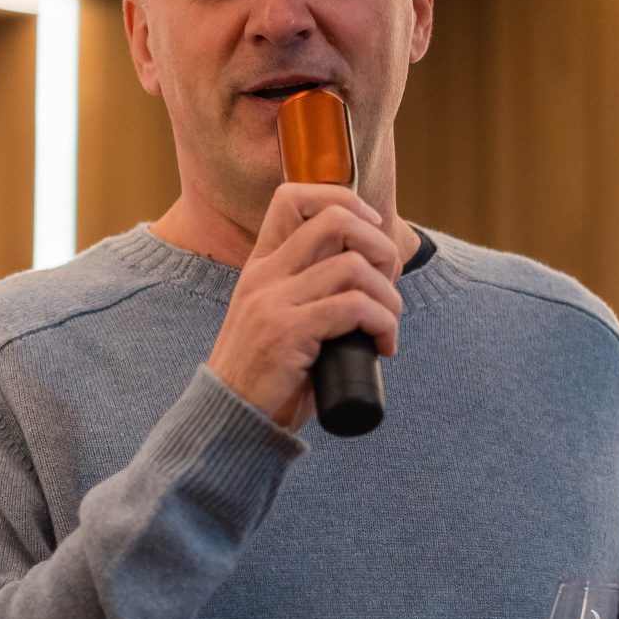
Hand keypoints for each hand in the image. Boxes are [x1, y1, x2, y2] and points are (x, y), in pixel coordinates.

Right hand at [206, 185, 401, 429]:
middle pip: (334, 220)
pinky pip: (355, 307)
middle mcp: (264, 275)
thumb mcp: (279, 321)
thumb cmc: (266, 378)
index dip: (342, 200)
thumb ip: (309, 295)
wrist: (229, 420)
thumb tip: (369, 281)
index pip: (292, 198)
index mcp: (260, 267)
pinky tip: (384, 347)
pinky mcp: (288, 331)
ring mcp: (273, 301)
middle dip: (379, 245)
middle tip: (389, 282)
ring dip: (388, 296)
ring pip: (353, 266)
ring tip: (388, 324)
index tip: (369, 228)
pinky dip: (383, 324)